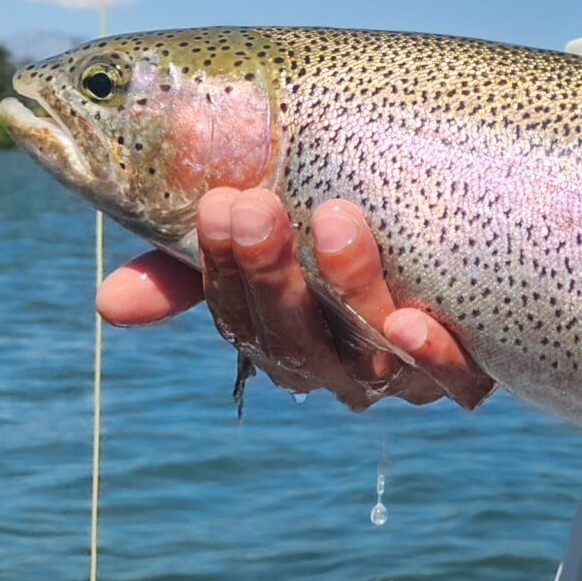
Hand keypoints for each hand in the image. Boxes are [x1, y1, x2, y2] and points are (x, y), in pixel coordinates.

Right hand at [95, 189, 492, 410]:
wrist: (474, 249)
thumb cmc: (349, 243)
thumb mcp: (274, 238)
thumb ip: (195, 266)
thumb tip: (107, 304)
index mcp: (281, 338)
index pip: (236, 319)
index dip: (220, 270)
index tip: (216, 202)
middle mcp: (336, 368)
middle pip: (292, 341)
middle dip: (269, 274)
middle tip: (256, 204)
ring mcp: (400, 375)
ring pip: (365, 355)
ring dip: (348, 288)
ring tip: (338, 219)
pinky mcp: (467, 370)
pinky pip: (449, 377)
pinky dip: (430, 355)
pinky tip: (413, 319)